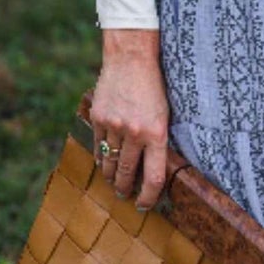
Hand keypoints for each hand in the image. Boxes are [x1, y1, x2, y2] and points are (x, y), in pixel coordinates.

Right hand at [91, 29, 170, 210]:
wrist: (131, 58)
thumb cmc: (154, 86)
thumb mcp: (165, 114)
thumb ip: (158, 140)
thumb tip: (153, 167)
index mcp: (156, 134)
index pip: (153, 178)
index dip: (149, 197)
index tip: (145, 205)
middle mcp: (134, 133)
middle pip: (127, 173)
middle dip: (125, 189)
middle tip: (125, 196)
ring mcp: (114, 125)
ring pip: (109, 162)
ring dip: (111, 177)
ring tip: (113, 183)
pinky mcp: (99, 117)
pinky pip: (98, 146)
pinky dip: (100, 157)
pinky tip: (103, 164)